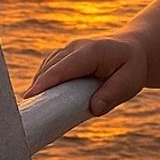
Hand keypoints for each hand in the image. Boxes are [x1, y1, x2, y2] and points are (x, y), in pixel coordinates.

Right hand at [23, 36, 146, 115]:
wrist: (133, 49)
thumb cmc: (131, 67)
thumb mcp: (130, 82)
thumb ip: (112, 94)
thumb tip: (94, 109)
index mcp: (90, 52)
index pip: (63, 68)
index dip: (45, 82)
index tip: (30, 97)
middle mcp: (75, 47)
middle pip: (50, 68)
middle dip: (37, 87)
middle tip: (27, 111)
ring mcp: (68, 50)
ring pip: (47, 67)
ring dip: (38, 85)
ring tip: (31, 108)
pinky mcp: (65, 56)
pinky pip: (49, 68)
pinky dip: (43, 81)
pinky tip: (41, 98)